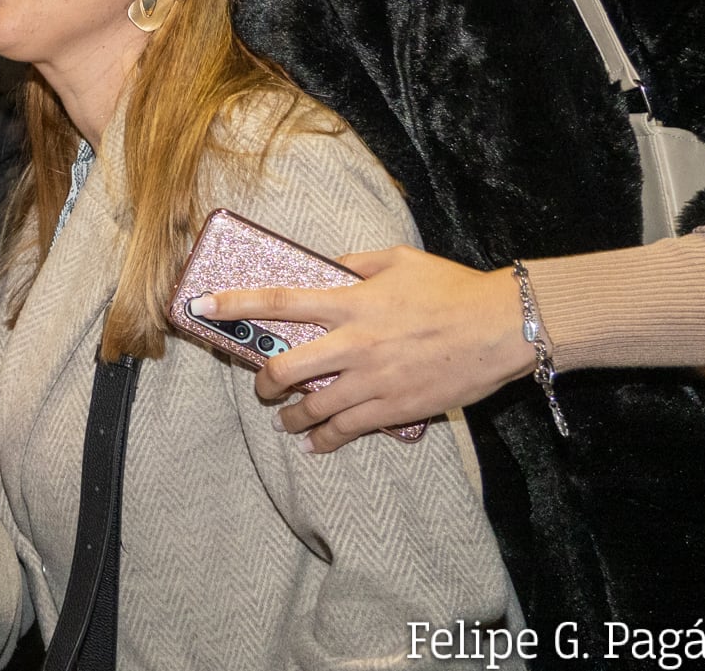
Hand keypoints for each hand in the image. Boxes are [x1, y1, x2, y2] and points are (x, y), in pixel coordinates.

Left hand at [193, 247, 529, 453]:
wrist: (500, 328)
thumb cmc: (451, 288)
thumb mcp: (398, 260)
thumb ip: (356, 264)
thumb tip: (329, 267)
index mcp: (350, 301)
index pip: (278, 302)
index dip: (236, 304)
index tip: (204, 306)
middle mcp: (353, 343)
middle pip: (284, 368)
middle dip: (263, 382)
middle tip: (262, 385)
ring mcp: (372, 381)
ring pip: (312, 409)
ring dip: (290, 417)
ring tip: (286, 420)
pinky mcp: (393, 409)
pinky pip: (347, 430)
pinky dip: (326, 440)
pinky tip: (317, 444)